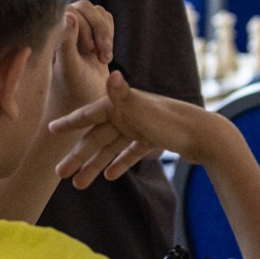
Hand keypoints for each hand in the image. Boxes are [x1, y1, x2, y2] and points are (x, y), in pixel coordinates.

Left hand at [49, 1, 113, 119]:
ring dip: (105, 35)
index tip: (88, 50)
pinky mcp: (92, 30)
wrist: (87, 98)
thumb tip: (69, 14)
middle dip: (98, 29)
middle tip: (102, 57)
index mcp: (49, 31)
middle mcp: (61, 25)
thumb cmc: (74, 86)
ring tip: (104, 59)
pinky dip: (110, 36)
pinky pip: (106, 18)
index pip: (69, 10)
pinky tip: (104, 55)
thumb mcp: (70, 68)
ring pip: (98, 11)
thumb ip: (66, 43)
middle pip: (85, 6)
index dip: (84, 26)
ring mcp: (78, 26)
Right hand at [49, 70, 208, 188]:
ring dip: (94, 165)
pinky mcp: (154, 140)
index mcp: (122, 104)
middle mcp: (129, 113)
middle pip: (98, 137)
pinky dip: (120, 163)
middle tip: (59, 173)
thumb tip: (112, 74)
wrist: (208, 136)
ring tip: (79, 184)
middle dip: (78, 155)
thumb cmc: (174, 123)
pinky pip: (130, 152)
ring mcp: (141, 127)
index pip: (90, 114)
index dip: (70, 123)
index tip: (51, 129)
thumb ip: (124, 95)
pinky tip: (109, 176)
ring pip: (111, 148)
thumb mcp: (144, 110)